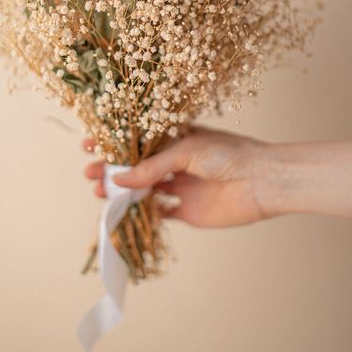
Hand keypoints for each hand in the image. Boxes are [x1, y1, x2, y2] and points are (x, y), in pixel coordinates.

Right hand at [83, 127, 270, 226]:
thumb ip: (152, 166)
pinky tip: (125, 211)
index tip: (89, 145)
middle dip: (111, 169)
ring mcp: (180, 186)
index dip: (113, 142)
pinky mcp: (187, 211)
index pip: (137, 140)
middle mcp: (175, 161)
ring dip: (122, 191)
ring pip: (143, 190)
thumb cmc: (229, 154)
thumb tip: (118, 179)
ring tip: (100, 193)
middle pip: (135, 166)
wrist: (263, 182)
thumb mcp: (186, 151)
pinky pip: (160, 213)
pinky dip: (142, 213)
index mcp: (175, 138)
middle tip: (89, 174)